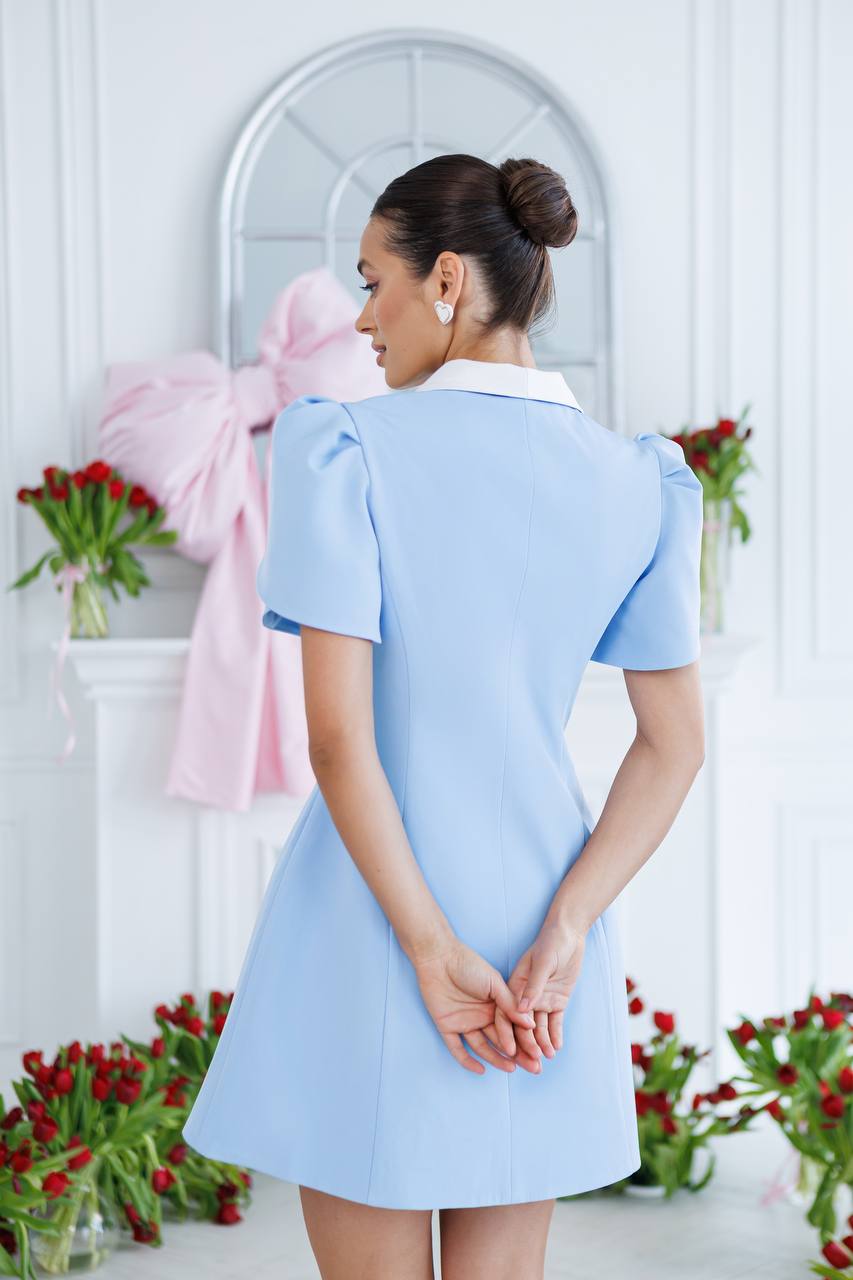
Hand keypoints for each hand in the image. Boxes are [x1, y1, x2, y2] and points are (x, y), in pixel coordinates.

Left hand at [412, 937, 540, 1074]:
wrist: (440, 957)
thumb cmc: (468, 965)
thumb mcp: (494, 983)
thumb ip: (510, 1005)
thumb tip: (531, 1024)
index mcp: (495, 1006)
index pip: (512, 1028)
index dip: (525, 1041)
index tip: (538, 1054)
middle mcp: (482, 1016)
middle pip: (501, 1040)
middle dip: (517, 1055)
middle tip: (533, 1068)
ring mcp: (465, 1023)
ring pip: (483, 1047)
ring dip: (497, 1058)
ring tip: (511, 1068)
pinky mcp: (447, 1027)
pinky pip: (457, 1048)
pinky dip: (467, 1060)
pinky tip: (480, 1070)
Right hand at [494, 920, 586, 1068]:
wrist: (569, 934)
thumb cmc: (551, 942)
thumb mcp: (542, 962)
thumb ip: (533, 986)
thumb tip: (523, 1009)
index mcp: (515, 986)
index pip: (506, 1014)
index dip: (506, 1033)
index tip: (510, 1051)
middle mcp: (525, 996)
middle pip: (522, 1026)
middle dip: (527, 1045)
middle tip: (533, 1063)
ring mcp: (541, 1000)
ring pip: (538, 1027)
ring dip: (542, 1043)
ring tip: (547, 1057)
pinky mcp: (557, 1001)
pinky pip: (555, 1022)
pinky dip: (555, 1035)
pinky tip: (557, 1047)